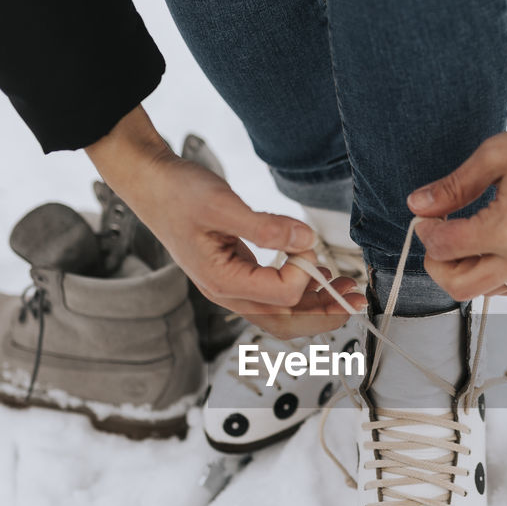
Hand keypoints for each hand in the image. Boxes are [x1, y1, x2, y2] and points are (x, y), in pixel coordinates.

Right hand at [86, 106, 364, 338]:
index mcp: (222, 282)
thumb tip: (305, 241)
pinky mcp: (237, 272)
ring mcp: (232, 285)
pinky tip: (319, 275)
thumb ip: (265, 227)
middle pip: (284, 322)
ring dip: (317, 304)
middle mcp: (227, 292)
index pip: (279, 296)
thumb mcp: (221, 204)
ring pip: (282, 312)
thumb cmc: (176, 193)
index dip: (304, 275)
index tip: (309, 245)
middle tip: (355, 301)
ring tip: (347, 289)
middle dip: (324, 314)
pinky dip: (300, 290)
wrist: (150, 183)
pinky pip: (274, 293)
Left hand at [408, 67, 506, 299]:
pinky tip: (489, 253)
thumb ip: (453, 186)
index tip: (426, 215)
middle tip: (436, 236)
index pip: (445, 248)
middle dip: (437, 264)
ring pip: (488, 292)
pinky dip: (494, 277)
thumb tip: (418, 205)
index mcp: (506, 229)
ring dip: (465, 272)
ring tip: (463, 240)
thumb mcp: (495, 155)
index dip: (426, 232)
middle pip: (460, 286)